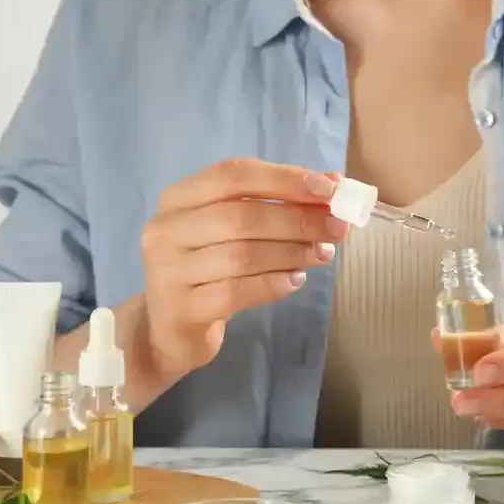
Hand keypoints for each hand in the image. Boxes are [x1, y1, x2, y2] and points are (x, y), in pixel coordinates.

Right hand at [140, 158, 348, 378]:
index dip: (284, 178)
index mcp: (178, 197)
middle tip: (338, 228)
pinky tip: (295, 281)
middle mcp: (166, 229)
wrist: (168, 328)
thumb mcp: (233, 230)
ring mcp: (168, 271)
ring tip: (322, 254)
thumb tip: (334, 184)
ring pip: (242, 255)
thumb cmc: (208, 268)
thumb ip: (277, 203)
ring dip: (292, 252)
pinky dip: (273, 284)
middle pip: (241, 215)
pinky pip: (237, 292)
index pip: (234, 175)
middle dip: (298, 220)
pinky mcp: (182, 309)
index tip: (329, 189)